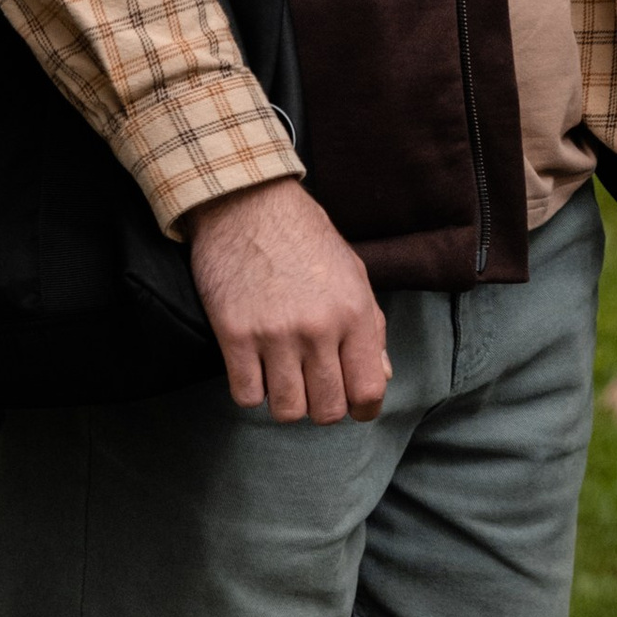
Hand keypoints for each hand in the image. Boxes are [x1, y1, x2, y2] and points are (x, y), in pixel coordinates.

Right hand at [185, 177, 390, 422]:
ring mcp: (274, 334)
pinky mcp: (234, 335)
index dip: (363, 409)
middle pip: (327, 411)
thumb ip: (370, 328)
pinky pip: (247, 396)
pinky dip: (252, 390)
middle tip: (314, 386)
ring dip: (286, 401)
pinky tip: (255, 366)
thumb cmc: (305, 237)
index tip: (353, 405)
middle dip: (323, 407)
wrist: (248, 204)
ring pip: (287, 411)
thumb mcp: (352, 274)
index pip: (368, 391)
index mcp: (354, 312)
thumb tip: (382, 376)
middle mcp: (318, 328)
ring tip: (284, 375)